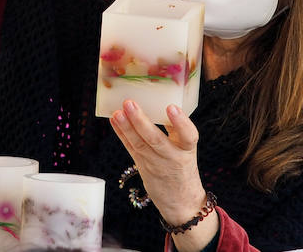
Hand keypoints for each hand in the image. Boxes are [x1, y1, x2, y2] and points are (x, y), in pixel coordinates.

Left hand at [110, 102, 211, 239]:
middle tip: (129, 103)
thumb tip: (161, 102)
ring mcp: (155, 163)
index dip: (180, 122)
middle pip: (155, 140)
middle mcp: (171, 157)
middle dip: (140, 121)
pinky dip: (121, 133)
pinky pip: (130, 148)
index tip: (171, 107)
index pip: (188, 136)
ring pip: (139, 144)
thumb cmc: (183, 166)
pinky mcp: (142, 166)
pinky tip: (114, 120)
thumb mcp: (186, 149)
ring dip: (126, 127)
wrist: (181, 201)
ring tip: (117, 112)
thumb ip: (175, 129)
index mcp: (187, 150)